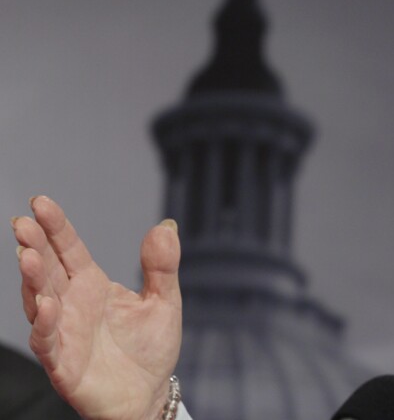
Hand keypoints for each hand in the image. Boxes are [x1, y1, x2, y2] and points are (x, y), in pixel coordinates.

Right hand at [13, 196, 182, 419]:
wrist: (149, 394)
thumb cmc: (151, 347)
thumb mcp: (164, 301)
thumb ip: (163, 266)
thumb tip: (166, 226)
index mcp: (92, 284)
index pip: (68, 249)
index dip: (55, 227)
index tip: (40, 202)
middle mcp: (71, 304)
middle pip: (48, 269)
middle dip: (34, 245)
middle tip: (23, 222)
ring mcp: (63, 332)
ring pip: (40, 301)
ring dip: (32, 280)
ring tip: (27, 255)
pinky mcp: (63, 364)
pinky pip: (48, 342)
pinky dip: (45, 323)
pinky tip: (46, 304)